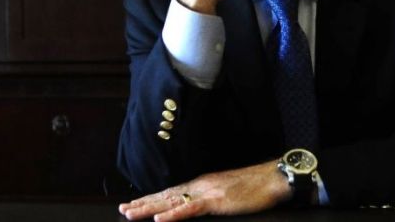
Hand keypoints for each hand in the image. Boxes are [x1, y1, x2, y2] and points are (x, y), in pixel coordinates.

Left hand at [118, 160, 291, 220]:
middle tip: (122, 209)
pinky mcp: (216, 201)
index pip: (171, 193)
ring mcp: (207, 192)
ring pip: (172, 202)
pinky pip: (191, 209)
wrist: (272, 177)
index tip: (134, 204)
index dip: (151, 200)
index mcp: (202, 184)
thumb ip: (210, 199)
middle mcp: (200, 185)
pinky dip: (174, 215)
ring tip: (131, 213)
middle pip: (166, 196)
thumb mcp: (227, 194)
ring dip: (150, 208)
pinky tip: (161, 220)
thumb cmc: (254, 187)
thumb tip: (196, 207)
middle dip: (143, 203)